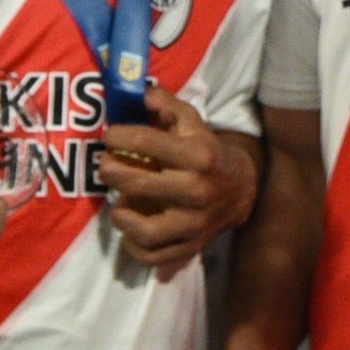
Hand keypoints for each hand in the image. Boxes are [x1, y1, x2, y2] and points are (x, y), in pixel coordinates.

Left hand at [99, 84, 256, 272]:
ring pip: (143, 229)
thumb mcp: (193, 122)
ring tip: (119, 203)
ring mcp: (194, 222)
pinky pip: (152, 255)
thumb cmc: (207, 151)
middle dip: (110, 172)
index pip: (145, 142)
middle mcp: (196, 190)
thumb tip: (140, 94)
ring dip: (121, 214)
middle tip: (106, 167)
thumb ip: (167, 105)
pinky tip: (131, 228)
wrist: (243, 187)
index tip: (110, 136)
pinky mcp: (192, 246)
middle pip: (136, 184)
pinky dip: (133, 246)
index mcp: (198, 156)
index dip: (118, 136)